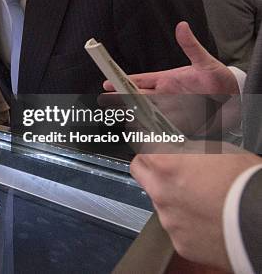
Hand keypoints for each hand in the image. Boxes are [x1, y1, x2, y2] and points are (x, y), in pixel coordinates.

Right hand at [102, 21, 240, 135]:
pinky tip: (139, 132)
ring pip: (145, 113)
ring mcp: (171, 110)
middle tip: (103, 100)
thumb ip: (191, 46)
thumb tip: (182, 27)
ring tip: (117, 116)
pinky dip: (149, 130)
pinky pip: (160, 127)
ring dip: (132, 115)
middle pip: (137, 98)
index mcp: (166, 80)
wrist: (235, 99)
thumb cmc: (219, 78)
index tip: (107, 82)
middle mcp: (165, 96)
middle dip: (120, 99)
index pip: (140, 81)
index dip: (123, 81)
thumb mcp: (205, 62)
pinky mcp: (179, 122)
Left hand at [131, 141, 261, 270]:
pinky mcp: (180, 242)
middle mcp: (160, 192)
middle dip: (151, 169)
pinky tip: (206, 220)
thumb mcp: (216, 150)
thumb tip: (177, 149)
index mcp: (166, 165)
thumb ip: (187, 150)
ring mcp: (168, 220)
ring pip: (159, 203)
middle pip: (140, 173)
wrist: (261, 221)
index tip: (155, 149)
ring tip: (200, 200)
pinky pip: (176, 229)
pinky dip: (187, 224)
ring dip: (172, 199)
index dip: (150, 147)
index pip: (141, 149)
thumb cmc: (246, 183)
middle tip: (170, 170)